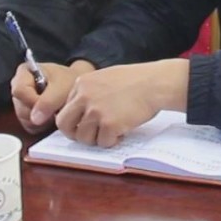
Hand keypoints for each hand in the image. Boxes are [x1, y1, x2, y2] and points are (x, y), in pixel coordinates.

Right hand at [11, 60, 93, 132]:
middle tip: (54, 109)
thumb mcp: (62, 88)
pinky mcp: (27, 113)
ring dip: (40, 120)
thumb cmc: (70, 82)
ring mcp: (22, 101)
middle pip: (20, 107)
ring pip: (23, 118)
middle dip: (37, 113)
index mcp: (25, 72)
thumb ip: (48, 101)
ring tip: (54, 112)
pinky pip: (28, 125)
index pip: (19, 91)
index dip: (32, 101)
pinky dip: (41, 125)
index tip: (49, 105)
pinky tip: (51, 117)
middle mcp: (20, 85)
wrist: (79, 90)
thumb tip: (34, 118)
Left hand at [55, 59, 188, 146]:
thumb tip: (80, 112)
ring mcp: (96, 111)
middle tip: (89, 136)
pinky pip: (103, 142)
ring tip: (111, 132)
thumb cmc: (136, 80)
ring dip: (97, 139)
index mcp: (82, 83)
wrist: (155, 83)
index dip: (74, 120)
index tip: (83, 125)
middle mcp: (85, 97)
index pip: (65, 108)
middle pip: (65, 125)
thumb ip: (90, 91)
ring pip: (84, 138)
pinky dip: (112, 141)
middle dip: (75, 134)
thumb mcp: (105, 77)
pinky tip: (121, 132)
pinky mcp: (110, 124)